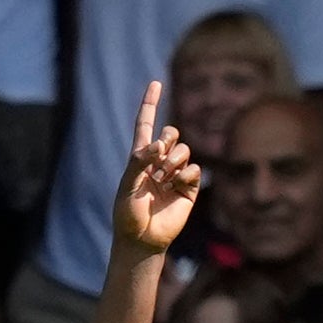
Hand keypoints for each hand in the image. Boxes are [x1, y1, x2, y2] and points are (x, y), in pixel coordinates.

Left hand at [111, 82, 201, 251]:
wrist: (142, 239)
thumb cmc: (128, 214)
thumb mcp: (127, 186)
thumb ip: (139, 162)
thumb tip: (159, 144)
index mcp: (139, 158)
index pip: (145, 125)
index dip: (150, 104)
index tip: (155, 82)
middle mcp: (158, 163)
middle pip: (171, 133)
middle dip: (168, 139)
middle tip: (158, 160)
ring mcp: (175, 174)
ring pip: (184, 150)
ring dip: (174, 161)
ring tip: (164, 180)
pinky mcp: (189, 187)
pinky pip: (195, 169)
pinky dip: (186, 176)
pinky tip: (176, 189)